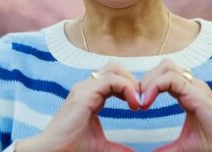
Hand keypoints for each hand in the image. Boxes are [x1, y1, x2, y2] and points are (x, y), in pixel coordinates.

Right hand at [16, 62, 138, 151]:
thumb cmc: (72, 149)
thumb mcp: (102, 146)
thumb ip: (118, 148)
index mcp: (90, 96)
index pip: (114, 79)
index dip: (130, 88)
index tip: (138, 107)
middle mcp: (86, 88)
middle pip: (115, 68)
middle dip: (131, 80)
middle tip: (140, 101)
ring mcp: (84, 88)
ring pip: (114, 69)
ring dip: (130, 82)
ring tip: (137, 102)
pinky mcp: (84, 93)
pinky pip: (112, 80)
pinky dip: (127, 88)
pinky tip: (133, 104)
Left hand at [140, 59, 211, 151]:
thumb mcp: (183, 147)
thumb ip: (166, 149)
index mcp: (188, 93)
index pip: (164, 76)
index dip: (148, 86)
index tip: (137, 106)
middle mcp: (193, 86)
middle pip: (163, 66)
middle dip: (146, 79)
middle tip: (137, 101)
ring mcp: (196, 87)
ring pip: (167, 66)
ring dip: (149, 81)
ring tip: (141, 101)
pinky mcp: (198, 93)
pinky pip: (171, 79)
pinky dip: (155, 87)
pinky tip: (146, 103)